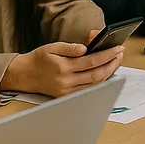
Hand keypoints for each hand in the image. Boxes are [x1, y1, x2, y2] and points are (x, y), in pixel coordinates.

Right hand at [1, 41, 124, 97]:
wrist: (24, 75)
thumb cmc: (39, 59)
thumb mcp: (52, 47)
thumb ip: (69, 47)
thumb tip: (85, 48)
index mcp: (62, 68)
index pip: (92, 61)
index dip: (107, 54)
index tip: (118, 48)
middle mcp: (66, 82)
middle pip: (97, 74)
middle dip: (112, 64)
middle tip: (120, 53)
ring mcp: (68, 91)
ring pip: (96, 84)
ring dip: (109, 72)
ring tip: (115, 60)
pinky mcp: (68, 96)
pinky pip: (89, 89)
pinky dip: (100, 80)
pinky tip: (105, 71)